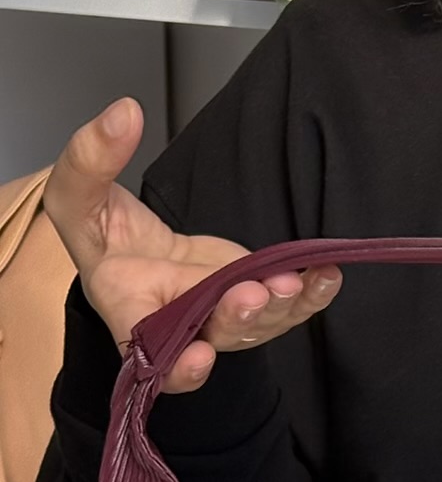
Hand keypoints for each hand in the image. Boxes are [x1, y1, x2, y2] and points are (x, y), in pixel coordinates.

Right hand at [43, 96, 341, 394]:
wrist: (129, 252)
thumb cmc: (99, 235)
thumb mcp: (74, 194)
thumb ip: (88, 160)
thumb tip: (124, 114)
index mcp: (129, 313)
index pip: (150, 354)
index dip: (177, 367)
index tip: (199, 357)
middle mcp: (180, 329)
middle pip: (214, 335)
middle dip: (238, 317)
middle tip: (254, 294)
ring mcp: (218, 319)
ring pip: (255, 325)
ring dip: (281, 306)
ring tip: (299, 280)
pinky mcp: (248, 299)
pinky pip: (282, 307)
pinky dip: (308, 294)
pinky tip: (326, 275)